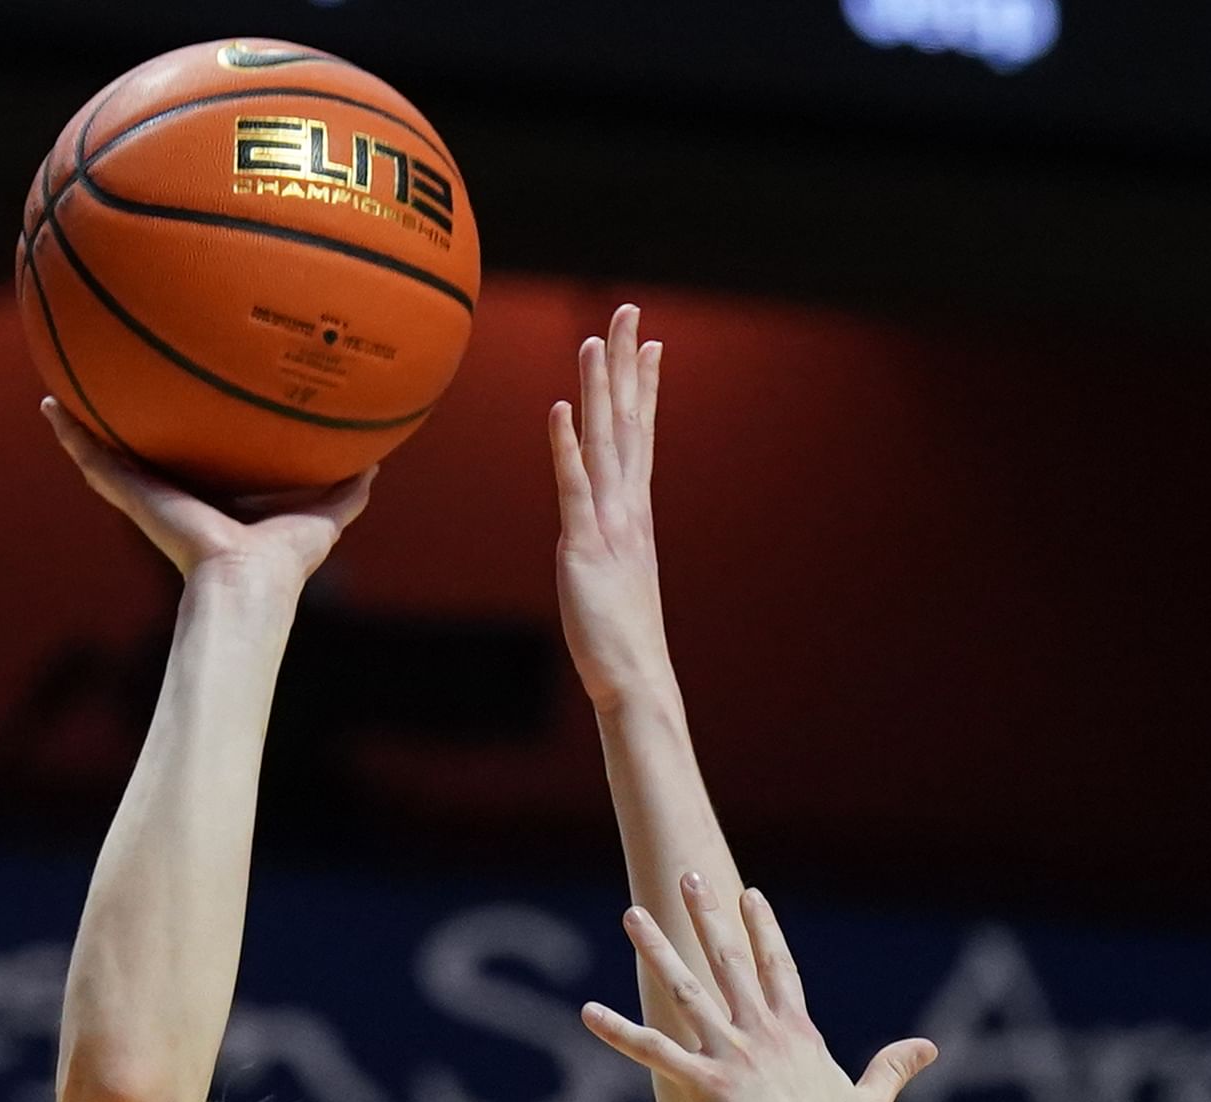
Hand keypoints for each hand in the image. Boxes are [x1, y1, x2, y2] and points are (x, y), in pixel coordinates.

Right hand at [44, 398, 371, 595]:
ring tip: (57, 399)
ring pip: (109, 460)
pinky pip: (95, 461)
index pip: (197, 473)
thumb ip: (346, 493)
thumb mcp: (322, 516)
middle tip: (107, 401)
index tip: (179, 419)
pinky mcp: (133, 495)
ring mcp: (149, 498)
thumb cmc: (283, 563)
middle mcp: (177, 501)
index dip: (189, 449)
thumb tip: (375, 465)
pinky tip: (50, 407)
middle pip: (145, 462)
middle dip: (127, 436)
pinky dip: (70, 436)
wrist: (247, 582)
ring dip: (82, 432)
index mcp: (215, 508)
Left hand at [550, 305, 671, 712]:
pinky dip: (567, 446)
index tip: (649, 342)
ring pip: (603, 442)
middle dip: (625, 365)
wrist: (634, 680)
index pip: (640, 435)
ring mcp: (609, 524)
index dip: (643, 386)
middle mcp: (628, 508)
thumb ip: (609, 545)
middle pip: (627, 422)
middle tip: (628, 312)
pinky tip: (560, 410)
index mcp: (635, 512)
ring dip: (598, 388)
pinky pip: (575, 487)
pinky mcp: (585, 546)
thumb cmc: (621, 637)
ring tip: (595, 339)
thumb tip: (603, 531)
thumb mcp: (615, 576)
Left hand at [584, 874, 935, 1101]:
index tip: (747, 895)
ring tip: (632, 915)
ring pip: (687, 990)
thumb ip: (892, 1069)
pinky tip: (587, 1012)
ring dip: (657, 949)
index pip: (778, 967)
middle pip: (730, 960)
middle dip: (707, 915)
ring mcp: (734, 1055)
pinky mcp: (707, 1085)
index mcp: (799, 1033)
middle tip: (686, 876)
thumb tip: (928, 1048)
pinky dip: (619, 1032)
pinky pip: (654, 1052)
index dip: (762, 928)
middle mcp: (764, 1033)